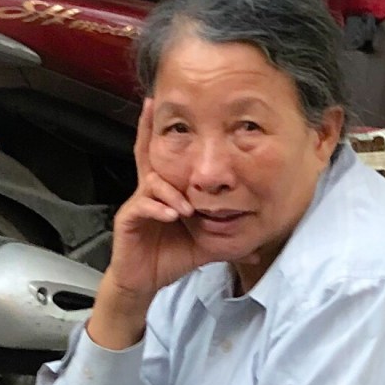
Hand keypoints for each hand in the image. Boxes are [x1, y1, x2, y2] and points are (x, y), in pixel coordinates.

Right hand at [106, 98, 211, 302]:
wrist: (145, 281)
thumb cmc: (172, 257)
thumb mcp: (206, 246)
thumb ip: (228, 244)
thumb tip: (256, 251)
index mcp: (168, 191)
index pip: (166, 156)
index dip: (163, 131)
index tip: (162, 103)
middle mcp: (150, 192)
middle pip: (147, 153)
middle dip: (149, 129)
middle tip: (153, 107)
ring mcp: (138, 204)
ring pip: (152, 183)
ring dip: (172, 194)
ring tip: (187, 210)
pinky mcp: (128, 220)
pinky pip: (143, 207)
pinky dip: (160, 209)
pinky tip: (173, 216)